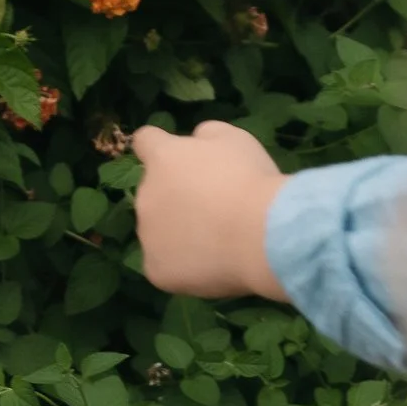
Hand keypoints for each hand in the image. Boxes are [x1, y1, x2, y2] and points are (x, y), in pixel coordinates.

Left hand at [129, 120, 289, 301]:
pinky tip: (212, 264)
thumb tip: (195, 142)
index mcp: (162, 158)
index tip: (176, 159)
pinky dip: (183, 265)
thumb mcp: (234, 139)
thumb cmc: (250, 180)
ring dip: (178, 231)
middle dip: (175, 196)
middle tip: (213, 207)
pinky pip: (165, 265)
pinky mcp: (155, 269)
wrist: (261, 234)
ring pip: (159, 231)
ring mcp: (147, 235)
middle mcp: (145, 194)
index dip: (160, 148)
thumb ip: (206, 136)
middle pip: (154, 192)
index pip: (145, 142)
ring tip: (218, 240)